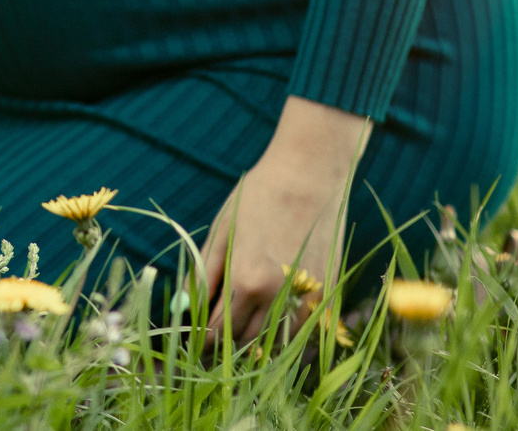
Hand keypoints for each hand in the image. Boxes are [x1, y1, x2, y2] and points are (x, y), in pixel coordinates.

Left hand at [199, 97, 371, 344]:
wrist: (311, 173)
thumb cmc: (259, 194)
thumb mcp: (222, 230)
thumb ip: (204, 273)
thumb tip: (187, 307)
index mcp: (247, 280)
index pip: (219, 331)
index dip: (204, 338)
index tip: (197, 337)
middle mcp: (279, 296)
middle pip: (247, 342)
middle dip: (229, 344)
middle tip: (218, 335)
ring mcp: (309, 297)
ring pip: (279, 343)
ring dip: (260, 343)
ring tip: (245, 330)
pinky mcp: (330, 293)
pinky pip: (307, 331)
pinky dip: (290, 335)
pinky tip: (276, 324)